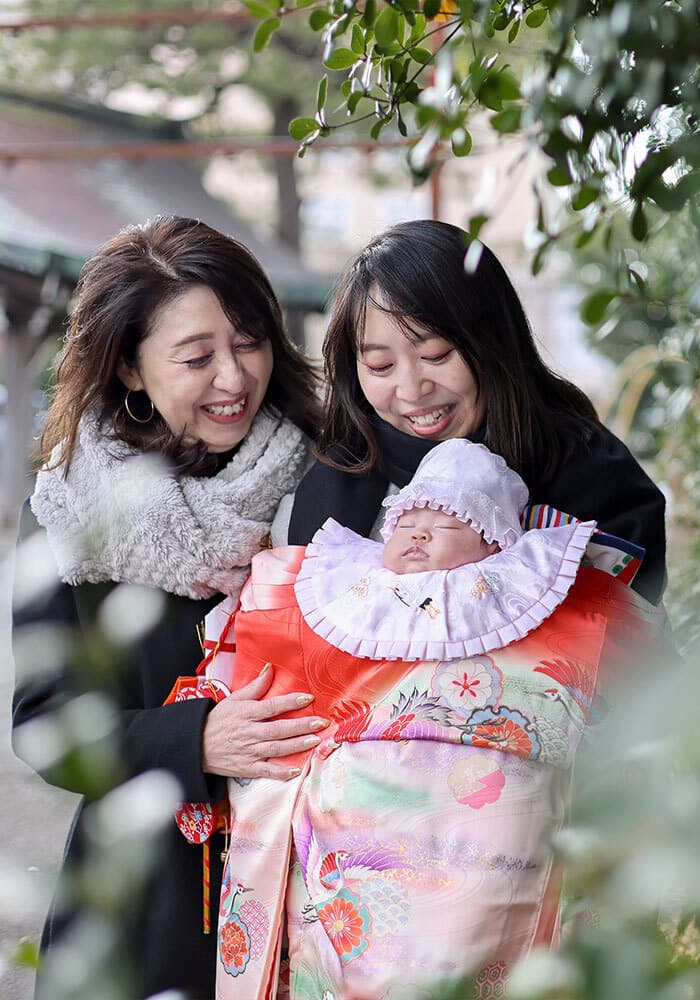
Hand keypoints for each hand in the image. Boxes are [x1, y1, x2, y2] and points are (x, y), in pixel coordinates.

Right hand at [201, 663, 327, 780]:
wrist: (197, 746)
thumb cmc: (218, 720)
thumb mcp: (234, 699)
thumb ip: (255, 686)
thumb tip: (270, 668)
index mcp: (246, 713)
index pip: (271, 707)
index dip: (290, 702)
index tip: (308, 698)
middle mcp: (249, 732)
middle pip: (278, 729)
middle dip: (301, 725)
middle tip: (321, 722)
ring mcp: (249, 751)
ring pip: (276, 748)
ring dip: (297, 745)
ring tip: (315, 740)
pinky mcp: (247, 768)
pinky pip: (266, 771)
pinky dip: (281, 772)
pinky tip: (296, 769)